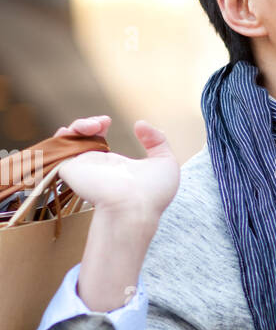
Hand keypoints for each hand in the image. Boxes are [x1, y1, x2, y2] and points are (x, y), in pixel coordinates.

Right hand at [53, 115, 179, 222]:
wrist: (135, 208)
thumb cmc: (153, 192)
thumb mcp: (166, 163)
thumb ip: (157, 141)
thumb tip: (140, 124)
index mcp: (114, 165)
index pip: (99, 142)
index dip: (100, 126)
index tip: (109, 121)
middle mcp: (95, 166)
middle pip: (81, 139)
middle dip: (89, 123)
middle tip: (103, 122)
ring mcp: (82, 167)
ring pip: (67, 142)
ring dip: (78, 126)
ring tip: (95, 125)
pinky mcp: (70, 169)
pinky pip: (56, 151)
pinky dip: (63, 136)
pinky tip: (81, 129)